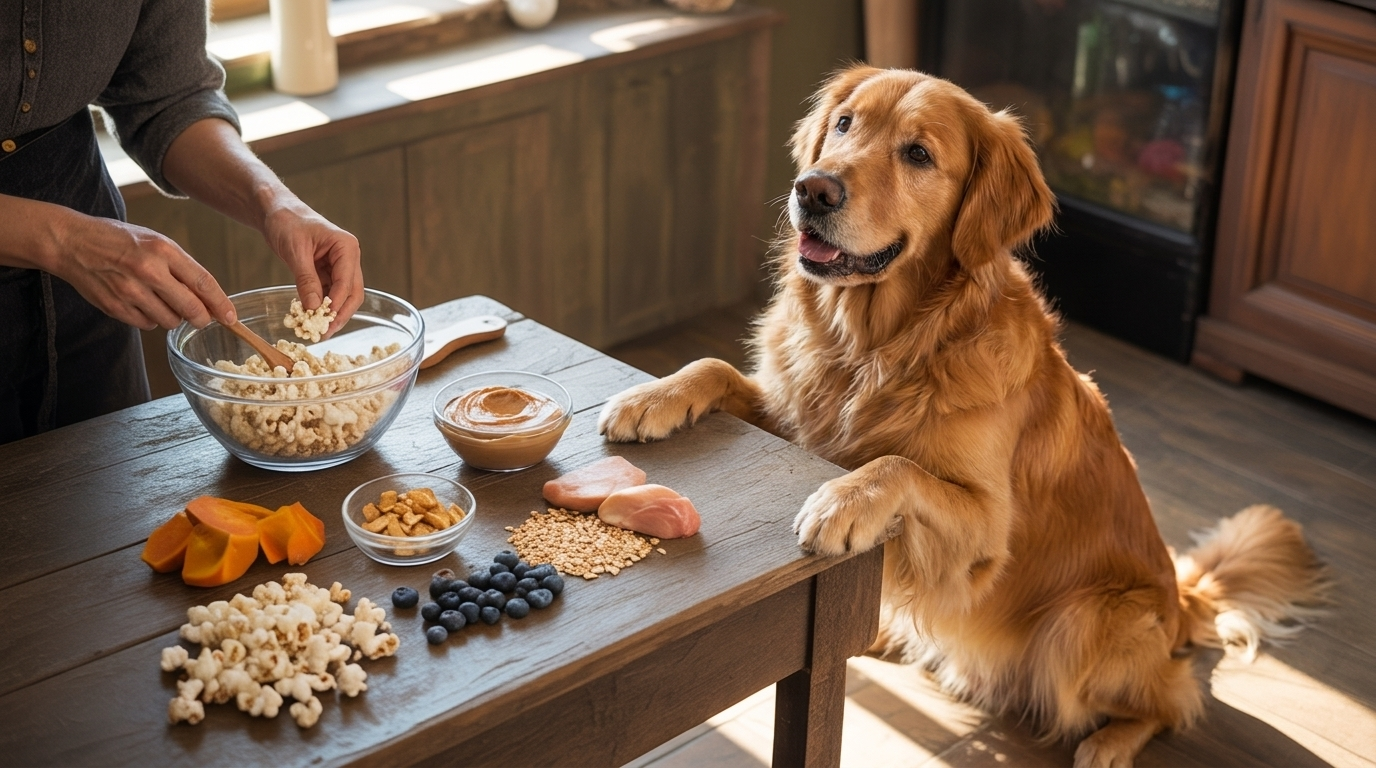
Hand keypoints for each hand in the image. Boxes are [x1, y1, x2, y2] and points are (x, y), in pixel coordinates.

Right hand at [51, 210, 235, 330]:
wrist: (72, 242)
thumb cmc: (118, 240)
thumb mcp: (155, 241)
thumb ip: (182, 267)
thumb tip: (208, 296)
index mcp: (163, 250)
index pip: (203, 283)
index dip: (221, 304)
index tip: (231, 317)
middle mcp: (148, 270)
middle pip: (191, 309)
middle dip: (202, 318)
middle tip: (202, 318)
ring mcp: (130, 291)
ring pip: (170, 321)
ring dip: (173, 317)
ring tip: (161, 300)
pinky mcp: (115, 307)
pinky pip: (146, 325)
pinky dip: (150, 319)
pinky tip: (142, 303)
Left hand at [261, 201, 363, 337]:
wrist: (275, 211)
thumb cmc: (286, 222)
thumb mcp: (295, 251)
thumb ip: (306, 280)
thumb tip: (314, 308)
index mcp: (346, 247)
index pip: (347, 282)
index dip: (337, 304)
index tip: (325, 322)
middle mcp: (348, 258)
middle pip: (352, 293)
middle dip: (340, 314)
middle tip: (325, 332)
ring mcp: (338, 266)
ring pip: (342, 296)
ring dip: (331, 313)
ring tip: (318, 330)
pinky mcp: (326, 272)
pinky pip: (328, 293)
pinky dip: (321, 306)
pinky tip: (311, 317)